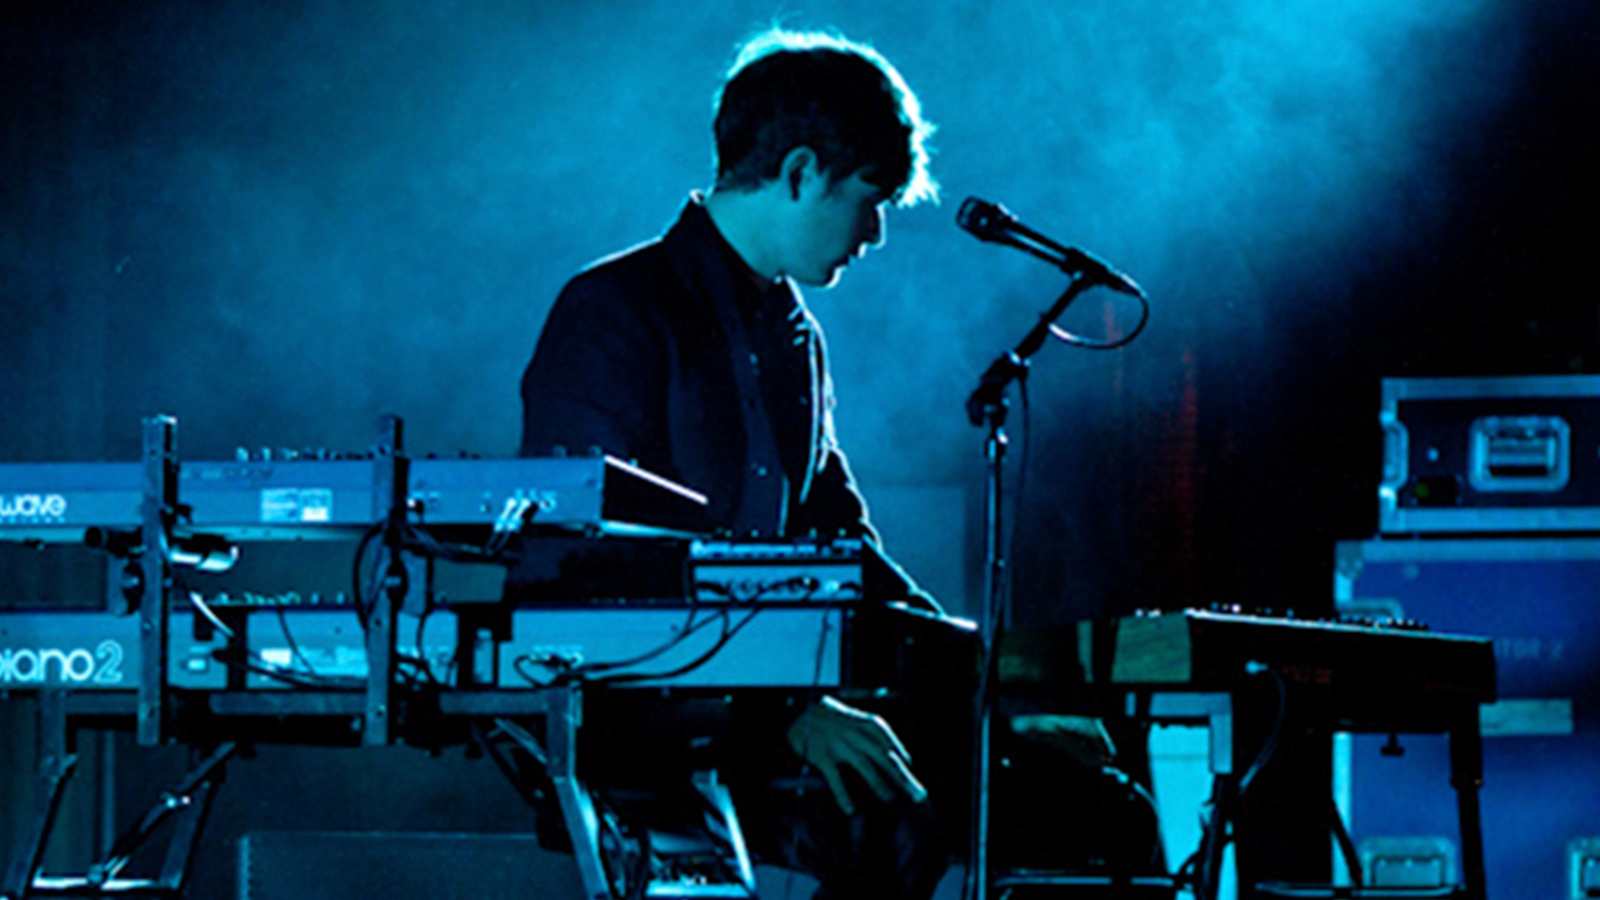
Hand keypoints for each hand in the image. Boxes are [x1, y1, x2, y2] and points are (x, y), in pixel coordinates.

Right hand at [786, 695, 927, 815]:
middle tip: (916, 793)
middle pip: (884, 757)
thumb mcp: (855, 714)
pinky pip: (835, 778)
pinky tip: (850, 809)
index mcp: (866, 723)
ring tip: (889, 798)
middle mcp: (856, 733)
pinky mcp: (823, 756)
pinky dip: (842, 794)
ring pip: (864, 766)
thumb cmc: (833, 719)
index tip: (910, 768)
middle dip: (901, 776)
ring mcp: (839, 745)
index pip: (889, 742)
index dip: (901, 756)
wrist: (800, 712)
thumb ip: (876, 729)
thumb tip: (900, 745)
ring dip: (878, 783)